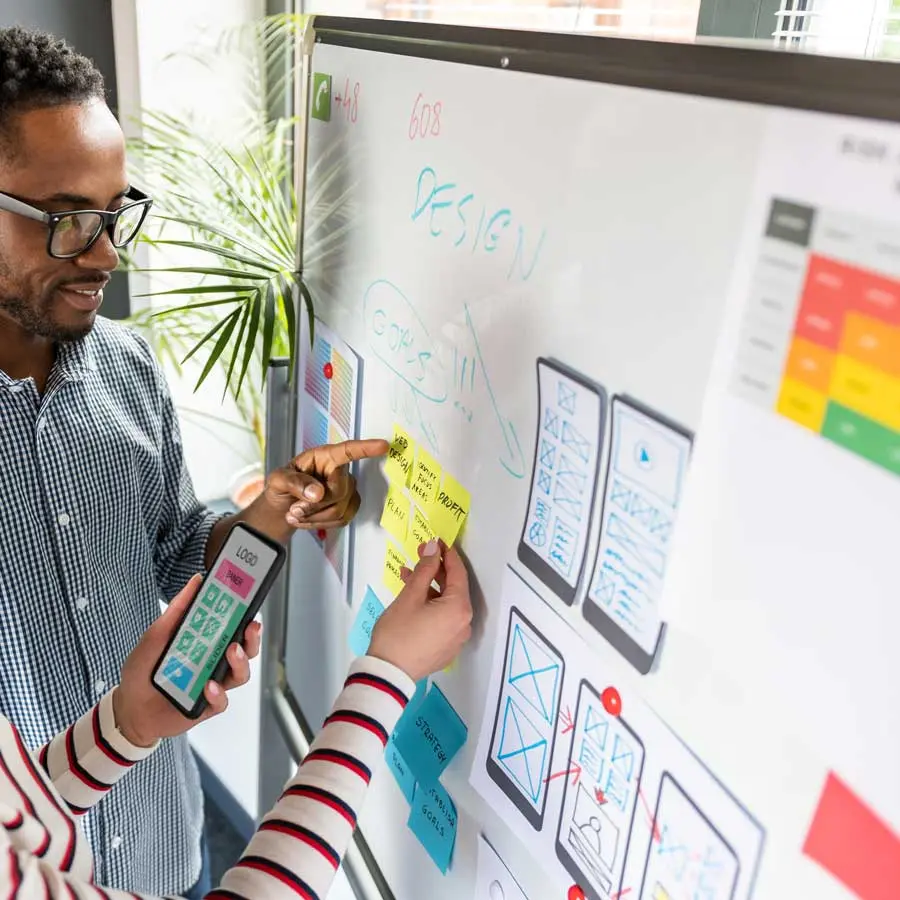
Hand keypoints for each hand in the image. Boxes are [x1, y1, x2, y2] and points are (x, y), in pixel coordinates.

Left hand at [113, 575, 262, 746]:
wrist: (128, 709)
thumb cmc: (142, 672)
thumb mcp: (155, 636)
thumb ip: (176, 611)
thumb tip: (195, 582)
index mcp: (206, 642)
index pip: (233, 626)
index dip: (245, 614)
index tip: (249, 600)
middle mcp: (213, 662)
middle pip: (246, 649)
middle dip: (252, 637)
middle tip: (250, 627)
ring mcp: (213, 684)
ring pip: (240, 674)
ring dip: (240, 662)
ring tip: (231, 652)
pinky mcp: (207, 706)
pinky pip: (222, 701)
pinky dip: (218, 694)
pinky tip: (208, 686)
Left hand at [257, 438, 389, 534]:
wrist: (283, 505)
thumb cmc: (283, 485)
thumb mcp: (277, 479)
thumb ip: (294, 482)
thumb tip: (317, 492)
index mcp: (324, 457)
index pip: (347, 451)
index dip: (366, 448)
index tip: (383, 446)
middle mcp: (340, 471)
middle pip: (338, 492)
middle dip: (314, 506)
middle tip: (294, 510)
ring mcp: (347, 489)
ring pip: (339, 510)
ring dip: (314, 517)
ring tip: (295, 514)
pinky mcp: (349, 506)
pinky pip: (341, 520)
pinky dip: (320, 524)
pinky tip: (307, 519)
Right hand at [368, 541, 472, 681]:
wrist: (388, 674)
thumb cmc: (398, 632)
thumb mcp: (410, 596)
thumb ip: (425, 569)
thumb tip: (433, 548)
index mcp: (459, 609)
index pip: (458, 573)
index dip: (447, 554)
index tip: (436, 540)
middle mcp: (464, 623)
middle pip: (454, 589)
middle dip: (436, 570)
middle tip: (419, 555)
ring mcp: (456, 638)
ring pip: (447, 604)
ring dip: (430, 588)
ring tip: (408, 576)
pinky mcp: (446, 648)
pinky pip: (443, 619)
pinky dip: (431, 605)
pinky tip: (412, 598)